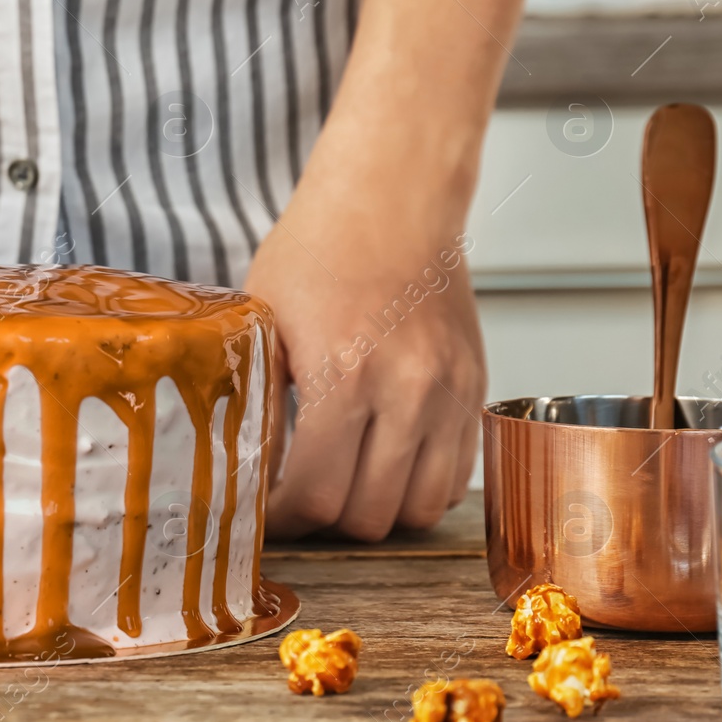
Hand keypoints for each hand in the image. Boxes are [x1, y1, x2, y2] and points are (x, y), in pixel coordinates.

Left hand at [247, 176, 484, 540]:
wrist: (393, 200)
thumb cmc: (322, 248)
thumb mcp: (265, 321)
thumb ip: (260, 399)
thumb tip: (245, 466)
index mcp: (345, 375)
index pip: (318, 495)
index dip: (286, 520)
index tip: (269, 514)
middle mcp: (408, 391)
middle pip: (371, 515)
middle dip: (327, 522)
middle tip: (301, 504)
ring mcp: (450, 393)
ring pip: (421, 507)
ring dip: (378, 512)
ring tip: (344, 490)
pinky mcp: (476, 388)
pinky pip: (458, 475)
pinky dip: (421, 488)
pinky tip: (387, 469)